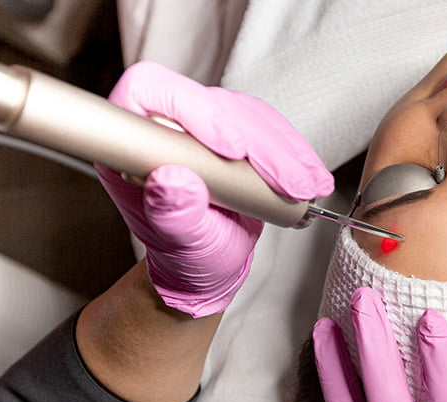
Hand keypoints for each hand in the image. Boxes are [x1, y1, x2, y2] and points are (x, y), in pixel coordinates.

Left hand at [95, 61, 332, 316]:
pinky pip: (268, 127)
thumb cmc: (187, 258)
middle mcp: (165, 124)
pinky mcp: (236, 130)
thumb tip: (170, 179)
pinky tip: (313, 176)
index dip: (194, 111)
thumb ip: (172, 216)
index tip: (233, 151)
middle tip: (290, 185)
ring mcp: (202, 124)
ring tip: (310, 186)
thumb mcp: (180, 247)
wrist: (210, 263)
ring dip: (285, 151)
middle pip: (211, 102)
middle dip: (259, 144)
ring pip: (246, 113)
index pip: (149, 92)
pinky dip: (294, 153)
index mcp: (133, 145)